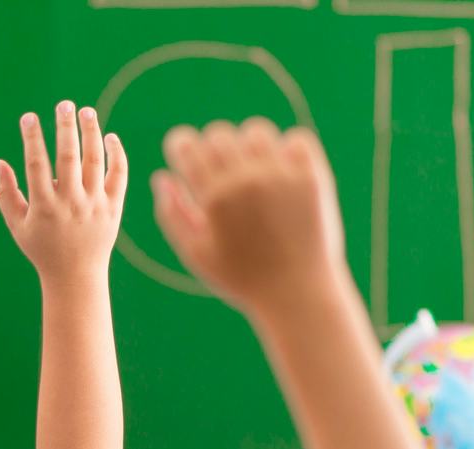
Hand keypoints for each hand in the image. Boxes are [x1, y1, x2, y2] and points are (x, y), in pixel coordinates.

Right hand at [0, 102, 127, 286]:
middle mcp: (70, 204)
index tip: (29, 117)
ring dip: (91, 133)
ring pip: (95, 161)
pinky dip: (116, 154)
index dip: (32, 138)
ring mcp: (94, 205)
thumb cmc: (41, 249)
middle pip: (69, 157)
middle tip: (64, 104)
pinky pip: (118, 175)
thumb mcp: (17, 225)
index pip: (36, 165)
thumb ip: (6, 194)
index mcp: (44, 207)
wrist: (75, 276)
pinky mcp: (113, 208)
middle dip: (66, 127)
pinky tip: (109, 137)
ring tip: (87, 111)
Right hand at [153, 119, 345, 313]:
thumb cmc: (239, 276)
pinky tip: (279, 169)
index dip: (180, 144)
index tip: (183, 152)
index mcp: (214, 198)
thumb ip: (172, 213)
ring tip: (250, 169)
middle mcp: (248, 180)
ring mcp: (283, 175)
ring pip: (256, 130)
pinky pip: (295, 139)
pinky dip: (285, 149)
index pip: (187, 146)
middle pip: (219, 133)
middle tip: (217, 168)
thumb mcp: (195, 253)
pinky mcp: (312, 176)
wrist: (297, 291)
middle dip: (211, 146)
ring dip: (247, 145)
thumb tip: (161, 177)